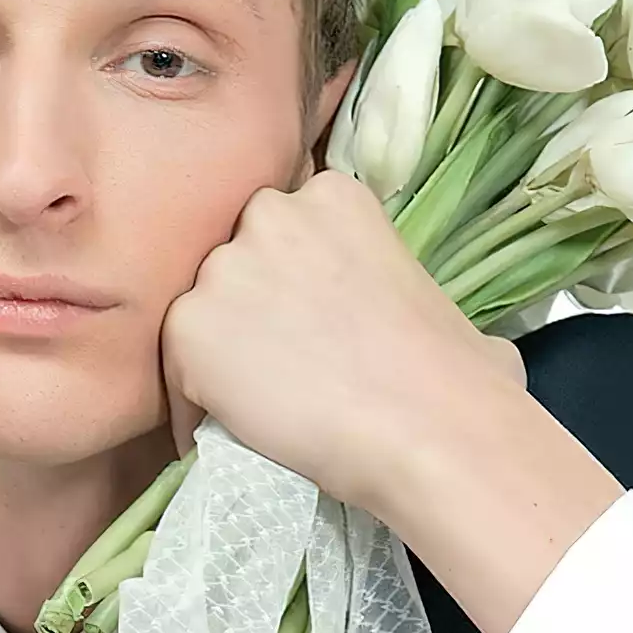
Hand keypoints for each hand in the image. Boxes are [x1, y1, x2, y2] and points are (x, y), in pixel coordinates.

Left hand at [159, 164, 527, 518]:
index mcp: (334, 195)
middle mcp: (271, 214)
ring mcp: (223, 270)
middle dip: (247, 305)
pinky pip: (175, 371)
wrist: (428, 430)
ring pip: (201, 312)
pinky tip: (226, 437)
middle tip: (275, 364)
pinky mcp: (188, 327)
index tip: (303, 321)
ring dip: (218, 354)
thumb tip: (426, 327)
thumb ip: (399, 286)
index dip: (288, 278)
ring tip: (251, 408)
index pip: (284, 227)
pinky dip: (192, 407)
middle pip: (234, 259)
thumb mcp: (436, 297)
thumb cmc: (458, 376)